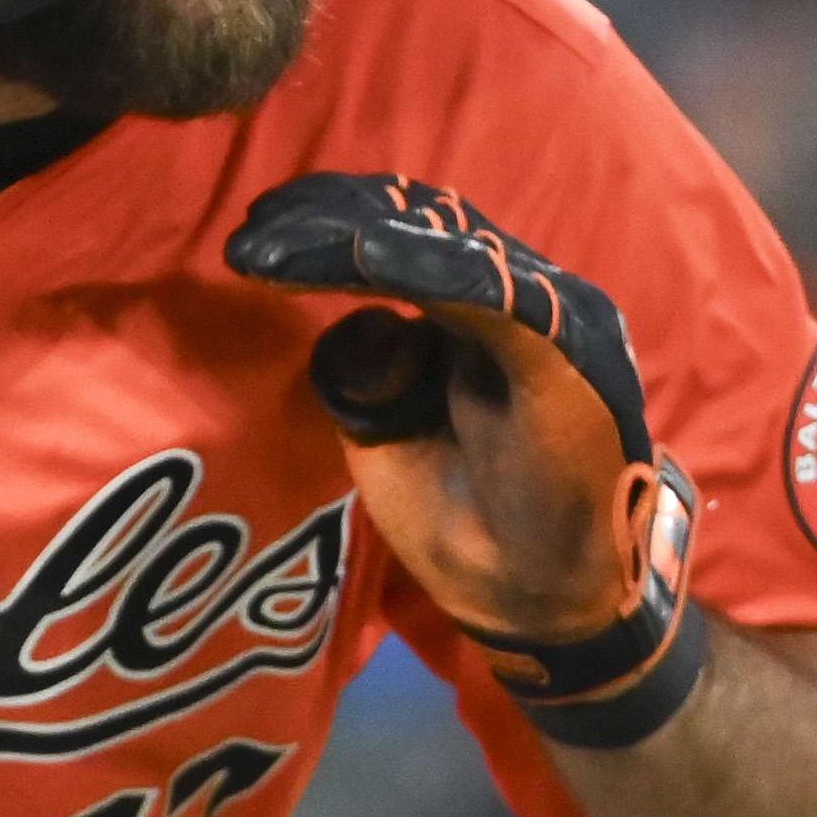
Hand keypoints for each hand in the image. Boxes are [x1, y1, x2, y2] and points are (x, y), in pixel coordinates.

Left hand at [226, 174, 693, 694]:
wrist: (534, 599)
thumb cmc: (466, 518)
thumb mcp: (387, 429)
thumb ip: (369, 365)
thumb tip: (348, 319)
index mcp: (486, 306)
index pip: (408, 234)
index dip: (331, 221)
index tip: (255, 231)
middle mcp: (527, 296)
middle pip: (423, 224)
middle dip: (329, 217)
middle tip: (251, 232)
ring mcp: (553, 320)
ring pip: (447, 247)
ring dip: (353, 237)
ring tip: (272, 247)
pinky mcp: (565, 356)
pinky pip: (493, 295)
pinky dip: (429, 266)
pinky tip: (371, 251)